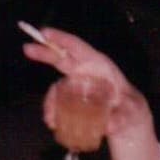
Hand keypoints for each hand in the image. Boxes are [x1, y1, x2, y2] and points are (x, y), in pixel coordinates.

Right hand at [24, 28, 159, 159]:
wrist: (129, 121)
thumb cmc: (131, 108)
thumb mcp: (132, 110)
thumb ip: (123, 116)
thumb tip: (109, 125)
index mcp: (99, 66)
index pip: (78, 47)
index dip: (61, 39)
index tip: (45, 34)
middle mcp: (85, 72)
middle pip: (61, 58)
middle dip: (44, 52)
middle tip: (27, 48)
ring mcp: (77, 85)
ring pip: (58, 86)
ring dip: (50, 100)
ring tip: (50, 119)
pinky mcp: (73, 99)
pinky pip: (59, 101)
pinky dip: (53, 110)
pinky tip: (53, 123)